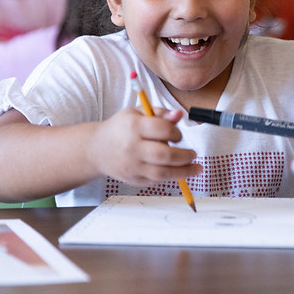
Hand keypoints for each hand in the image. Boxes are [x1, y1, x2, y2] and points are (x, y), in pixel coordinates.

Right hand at [86, 107, 201, 185]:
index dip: (176, 132)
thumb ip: (160, 113)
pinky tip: (177, 172)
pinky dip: (169, 177)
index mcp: (134, 126)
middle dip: (184, 156)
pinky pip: (156, 181)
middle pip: (164, 155)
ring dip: (183, 172)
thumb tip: (179, 114)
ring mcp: (132, 166)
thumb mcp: (137, 113)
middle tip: (193, 154)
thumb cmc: (121, 128)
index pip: (162, 130)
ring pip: (162, 173)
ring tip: (196, 168)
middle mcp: (132, 148)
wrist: (96, 149)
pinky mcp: (132, 179)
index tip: (179, 135)